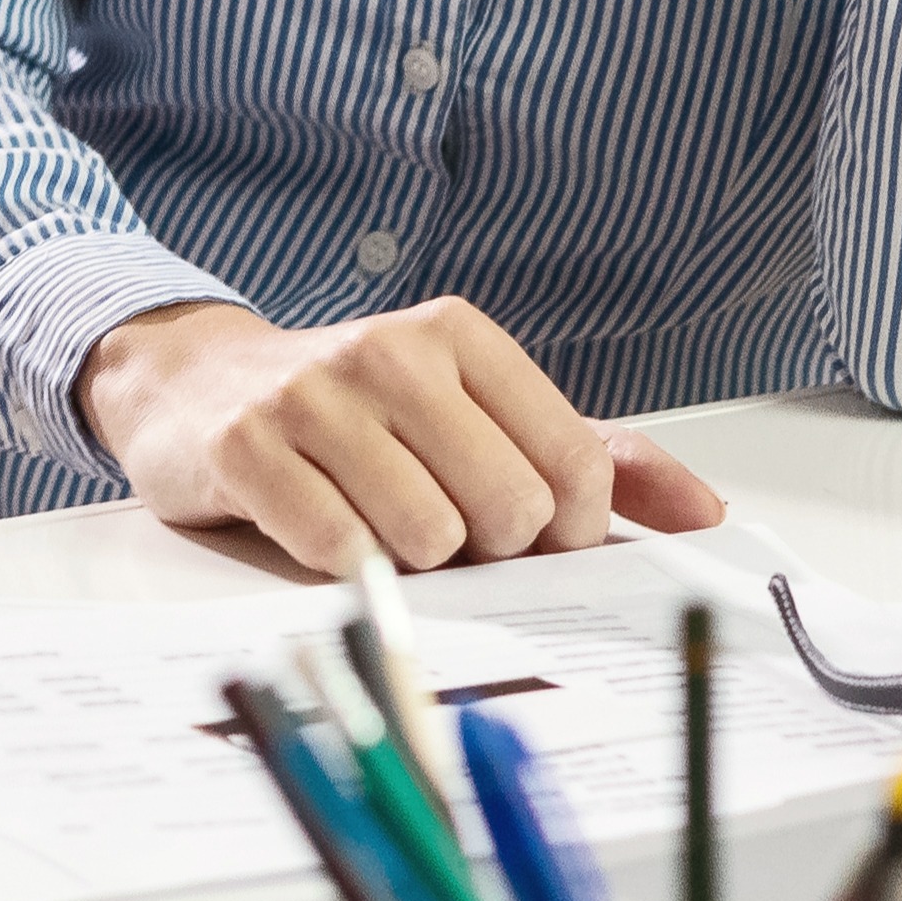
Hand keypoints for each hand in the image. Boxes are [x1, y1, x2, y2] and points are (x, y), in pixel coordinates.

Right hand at [79, 297, 733, 573]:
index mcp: (460, 333)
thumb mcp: (476, 413)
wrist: (197, 387)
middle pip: (507, 507)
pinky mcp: (249, 447)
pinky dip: (348, 566)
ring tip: (379, 525)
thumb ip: (593, 458)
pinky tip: (325, 531)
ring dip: (413, 560)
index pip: (572, 461)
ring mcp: (313, 395)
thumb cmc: (355, 415)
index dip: (566, 530)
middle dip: (486, 549)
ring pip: (427, 535)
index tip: (531, 534)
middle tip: (443, 530)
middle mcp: (390, 350)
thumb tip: (703, 514)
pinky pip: (342, 547)